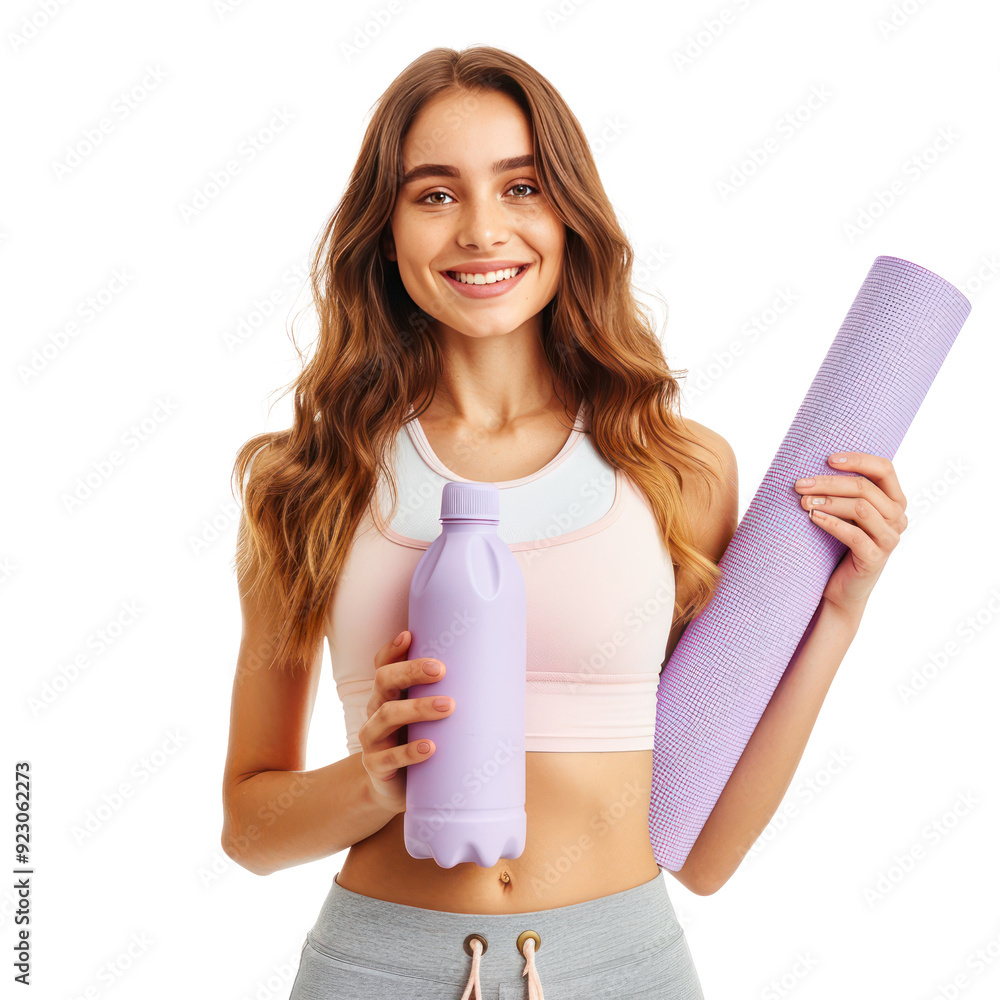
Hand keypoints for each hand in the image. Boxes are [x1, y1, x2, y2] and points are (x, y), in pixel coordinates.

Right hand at [358, 630, 453, 815]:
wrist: (399, 791)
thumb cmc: (422, 743)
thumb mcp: (431, 719)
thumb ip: (450, 698)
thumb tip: (500, 676)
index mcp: (388, 695)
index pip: (383, 665)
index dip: (392, 650)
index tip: (410, 636)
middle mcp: (376, 710)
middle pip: (384, 680)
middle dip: (411, 671)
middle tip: (442, 670)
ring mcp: (373, 738)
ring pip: (387, 715)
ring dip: (418, 708)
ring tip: (448, 706)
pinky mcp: (376, 766)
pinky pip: (389, 757)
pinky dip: (409, 751)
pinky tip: (429, 748)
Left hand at [794, 452, 907, 619]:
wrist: (840, 588)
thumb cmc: (838, 544)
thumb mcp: (843, 513)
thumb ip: (842, 491)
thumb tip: (809, 464)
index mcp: (894, 501)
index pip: (885, 469)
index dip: (858, 459)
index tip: (828, 458)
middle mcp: (898, 518)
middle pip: (865, 488)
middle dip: (829, 482)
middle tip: (800, 484)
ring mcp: (889, 540)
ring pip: (861, 509)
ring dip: (828, 501)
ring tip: (803, 501)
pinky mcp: (875, 559)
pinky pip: (854, 535)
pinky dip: (831, 523)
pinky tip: (813, 517)